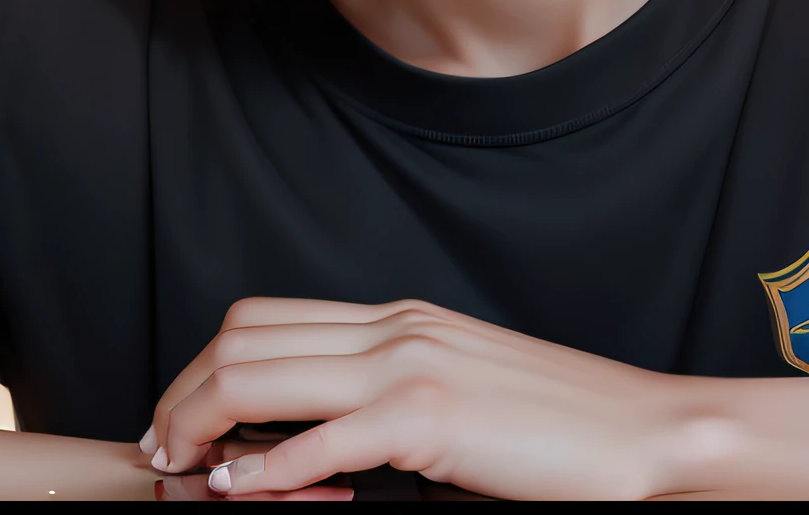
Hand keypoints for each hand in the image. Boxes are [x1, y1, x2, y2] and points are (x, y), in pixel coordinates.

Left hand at [139, 297, 717, 498]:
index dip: (200, 368)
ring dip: (200, 423)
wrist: (646, 434)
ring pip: (259, 373)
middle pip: (243, 338)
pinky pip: (319, 440)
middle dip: (180, 393)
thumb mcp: (460, 394)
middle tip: (162, 451)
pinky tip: (236, 491)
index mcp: (400, 319)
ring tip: (182, 469)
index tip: (181, 424)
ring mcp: (411, 367)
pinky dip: (263, 471)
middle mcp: (396, 328)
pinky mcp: (431, 419)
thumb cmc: (563, 429)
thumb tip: (318, 438)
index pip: (263, 318)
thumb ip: (390, 401)